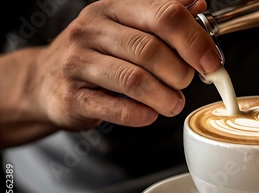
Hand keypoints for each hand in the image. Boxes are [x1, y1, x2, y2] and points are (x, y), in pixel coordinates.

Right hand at [31, 0, 219, 129]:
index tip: (211, 62)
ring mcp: (79, 63)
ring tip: (173, 103)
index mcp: (114, 8)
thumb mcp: (126, 27)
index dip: (194, 40)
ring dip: (164, 97)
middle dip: (179, 73)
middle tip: (185, 84)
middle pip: (151, 49)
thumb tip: (199, 4)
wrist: (47, 80)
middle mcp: (93, 30)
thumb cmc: (97, 54)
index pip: (164, 14)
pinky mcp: (72, 96)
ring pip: (135, 80)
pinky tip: (149, 114)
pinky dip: (141, 114)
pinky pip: (116, 108)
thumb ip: (162, 18)